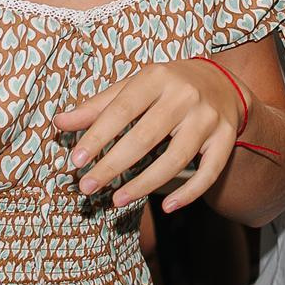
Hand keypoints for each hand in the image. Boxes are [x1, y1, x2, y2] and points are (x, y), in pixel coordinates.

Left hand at [54, 59, 239, 213]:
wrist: (222, 82)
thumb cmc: (167, 86)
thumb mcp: (134, 87)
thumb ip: (98, 106)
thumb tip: (59, 123)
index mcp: (157, 77)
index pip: (121, 109)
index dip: (97, 136)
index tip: (75, 160)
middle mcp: (185, 95)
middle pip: (145, 137)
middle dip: (113, 165)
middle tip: (87, 187)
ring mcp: (208, 118)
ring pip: (175, 159)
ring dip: (144, 184)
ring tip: (117, 200)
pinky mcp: (225, 139)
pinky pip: (209, 172)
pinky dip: (189, 193)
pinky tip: (167, 207)